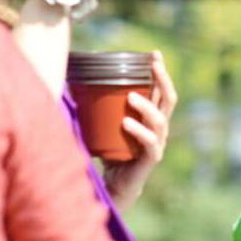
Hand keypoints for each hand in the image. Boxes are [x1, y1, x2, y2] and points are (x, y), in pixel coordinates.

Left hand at [103, 51, 177, 211]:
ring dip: (146, 106)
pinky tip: (126, 123)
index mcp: (151, 118)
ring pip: (159, 120)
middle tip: (152, 65)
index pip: (161, 91)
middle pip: (168, 100)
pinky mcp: (150, 159)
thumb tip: (72, 81)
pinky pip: (149, 143)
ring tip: (131, 97)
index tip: (154, 54)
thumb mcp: (104, 125)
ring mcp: (157, 144)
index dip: (160, 73)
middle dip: (162, 80)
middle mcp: (159, 129)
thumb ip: (97, 107)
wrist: (114, 186)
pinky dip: (138, 131)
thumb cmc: (109, 153)